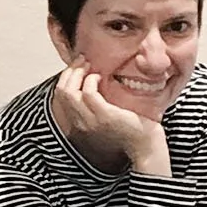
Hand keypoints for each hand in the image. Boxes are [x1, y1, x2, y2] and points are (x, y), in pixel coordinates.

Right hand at [51, 60, 167, 172]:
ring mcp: (91, 120)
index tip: (77, 67)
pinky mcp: (104, 116)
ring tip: (89, 64)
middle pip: (62, 92)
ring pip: (70, 92)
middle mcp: (81, 123)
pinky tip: (100, 77)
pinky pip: (88, 93)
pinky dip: (91, 80)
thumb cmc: (131, 130)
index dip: (66, 77)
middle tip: (82, 60)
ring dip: (78, 72)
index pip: (61, 96)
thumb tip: (92, 82)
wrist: (145, 146)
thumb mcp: (106, 116)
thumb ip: (95, 105)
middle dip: (70, 71)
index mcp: (79, 123)